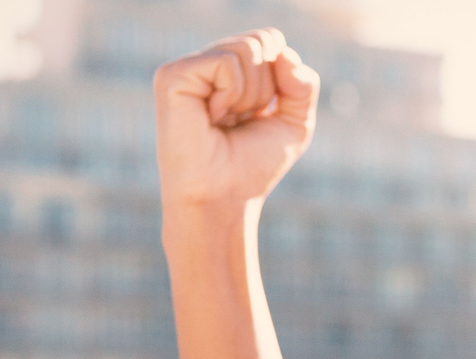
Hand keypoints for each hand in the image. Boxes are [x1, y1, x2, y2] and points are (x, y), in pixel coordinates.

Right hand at [153, 28, 318, 208]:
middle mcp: (205, 66)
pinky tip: (211, 118)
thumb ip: (302, 84)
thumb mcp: (294, 123)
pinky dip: (232, 95)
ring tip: (224, 121)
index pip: (271, 41)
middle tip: (240, 121)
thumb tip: (282, 53)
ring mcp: (187, 69)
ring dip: (250, 95)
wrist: (225, 199)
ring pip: (247, 49)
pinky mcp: (172, 76)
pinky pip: (226, 63)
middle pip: (262, 42)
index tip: (258, 116)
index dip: (281, 79)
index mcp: (227, 72)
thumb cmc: (252, 168)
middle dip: (267, 88)